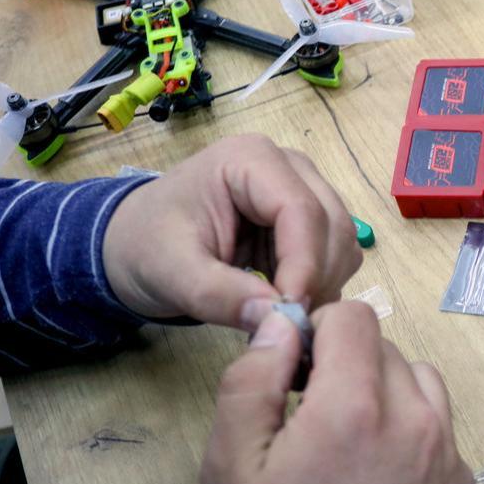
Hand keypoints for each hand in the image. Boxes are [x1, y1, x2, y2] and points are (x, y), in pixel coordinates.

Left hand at [103, 134, 362, 329]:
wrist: (141, 244)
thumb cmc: (148, 247)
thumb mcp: (172, 273)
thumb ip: (220, 295)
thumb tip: (276, 318)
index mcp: (250, 160)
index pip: (301, 209)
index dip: (304, 264)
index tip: (289, 313)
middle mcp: (289, 166)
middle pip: (332, 223)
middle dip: (316, 278)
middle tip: (286, 323)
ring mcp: (305, 188)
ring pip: (342, 240)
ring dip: (322, 283)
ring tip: (278, 311)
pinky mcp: (311, 216)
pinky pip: (337, 253)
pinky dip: (320, 283)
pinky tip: (282, 298)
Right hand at [201, 301, 475, 483]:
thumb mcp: (231, 468)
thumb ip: (253, 381)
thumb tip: (282, 323)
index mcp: (355, 409)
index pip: (354, 316)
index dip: (318, 330)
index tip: (296, 366)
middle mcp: (415, 423)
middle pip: (386, 348)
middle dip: (346, 365)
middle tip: (310, 411)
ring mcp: (446, 456)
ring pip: (420, 381)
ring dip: (384, 392)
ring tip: (344, 439)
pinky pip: (440, 427)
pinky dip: (411, 431)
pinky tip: (374, 471)